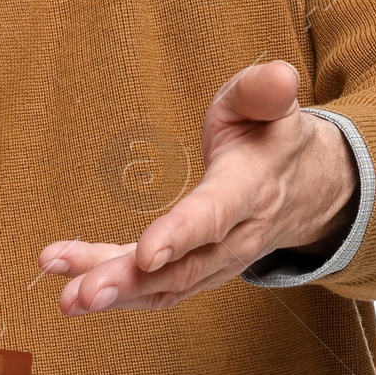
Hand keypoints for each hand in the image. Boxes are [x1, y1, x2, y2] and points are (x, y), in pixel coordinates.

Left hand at [38, 60, 357, 314]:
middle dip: (129, 281)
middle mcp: (237, 235)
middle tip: (81, 293)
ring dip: (115, 294)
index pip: (215, 215)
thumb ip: (264, 91)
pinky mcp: (199, 272)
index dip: (180, 235)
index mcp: (250, 188)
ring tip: (68, 298)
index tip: (146, 254)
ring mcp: (219, 262)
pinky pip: (159, 290)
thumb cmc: (271, 137)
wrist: (307, 186)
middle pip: (183, 268)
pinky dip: (118, 292)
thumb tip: (278, 76)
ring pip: (166, 287)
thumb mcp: (268, 104)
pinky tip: (74, 287)